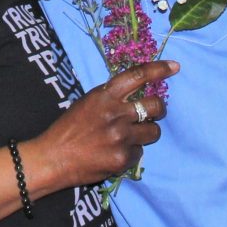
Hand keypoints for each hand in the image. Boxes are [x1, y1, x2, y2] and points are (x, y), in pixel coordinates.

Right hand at [35, 60, 178, 187]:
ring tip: (127, 138)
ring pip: (153, 131)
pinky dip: (130, 153)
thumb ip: (111, 97)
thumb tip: (137, 94)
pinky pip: (139, 153)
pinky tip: (114, 154)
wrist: (51, 159)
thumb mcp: (87, 103)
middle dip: (158, 109)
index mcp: (105, 95)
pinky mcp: (122, 158)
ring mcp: (121, 137)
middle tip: (151, 114)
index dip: (159, 69)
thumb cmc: (67, 129)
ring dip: (145, 134)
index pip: (138, 75)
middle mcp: (116, 113)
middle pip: (156, 105)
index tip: (174, 66)